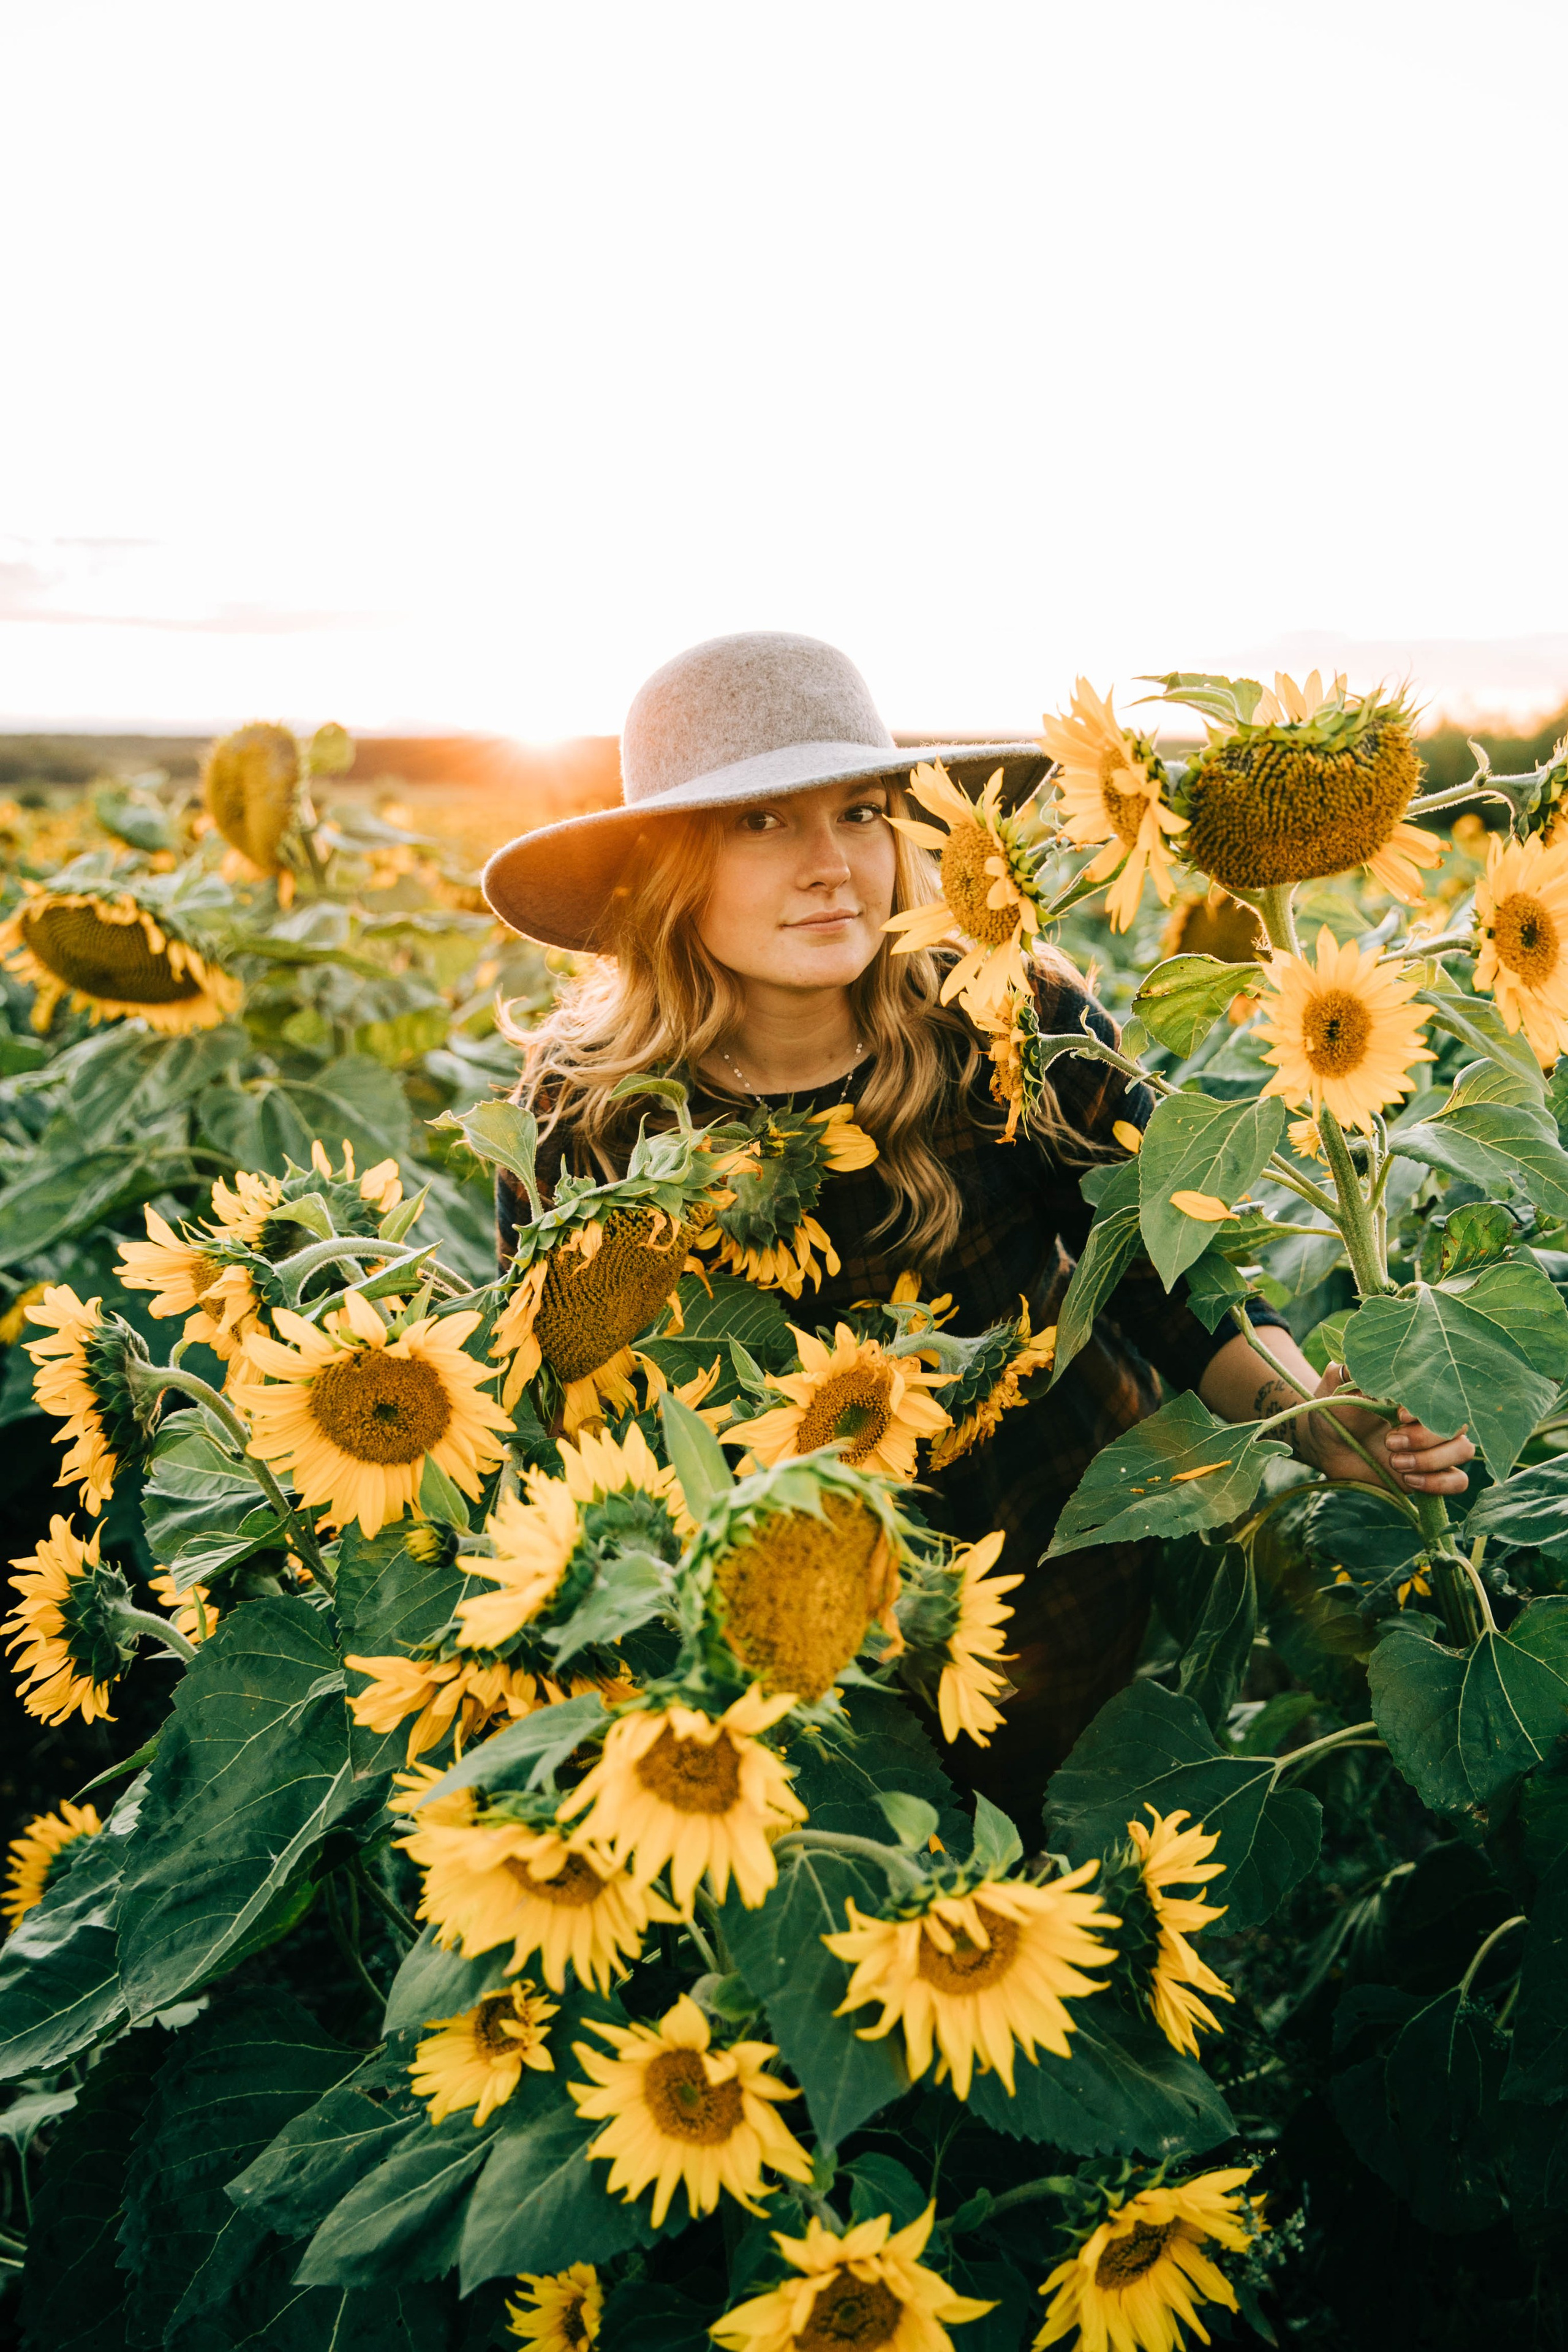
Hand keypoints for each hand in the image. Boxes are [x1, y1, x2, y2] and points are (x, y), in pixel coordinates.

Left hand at [1301, 1363, 1475, 1495]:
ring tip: (1395, 1461)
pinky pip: (1459, 1481)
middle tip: (1389, 1441)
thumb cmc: (1337, 1411)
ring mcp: (1435, 1446)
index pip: (1446, 1392)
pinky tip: (1409, 1480)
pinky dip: (1439, 1482)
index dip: (1430, 1406)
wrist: (1327, 1447)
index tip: (1399, 1414)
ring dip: (1431, 1459)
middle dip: (1425, 1436)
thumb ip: (1350, 1373)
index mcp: (1417, 1392)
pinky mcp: (1432, 1474)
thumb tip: (1362, 1365)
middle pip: (1458, 1424)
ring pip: (1463, 1450)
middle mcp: (1432, 1417)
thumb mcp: (1338, 1388)